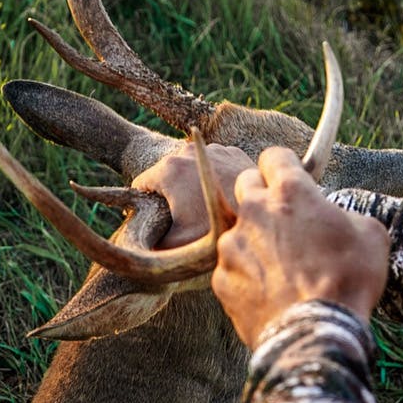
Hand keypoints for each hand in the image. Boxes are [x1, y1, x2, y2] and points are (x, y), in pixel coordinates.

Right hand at [133, 142, 253, 247]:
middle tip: (187, 220)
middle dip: (171, 196)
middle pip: (167, 176)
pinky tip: (227, 200)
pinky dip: (217, 180)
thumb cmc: (218, 234)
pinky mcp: (236, 153)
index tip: (158, 223)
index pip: (141, 185)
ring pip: (192, 170)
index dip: (144, 207)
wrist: (268, 222)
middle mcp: (189, 151)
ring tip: (208, 211)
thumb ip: (150, 243)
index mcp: (169, 169)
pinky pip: (216, 167)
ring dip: (195, 187)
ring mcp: (214, 149)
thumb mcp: (177, 245)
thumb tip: (135, 253)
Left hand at [212, 147, 389, 347]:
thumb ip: (346, 214)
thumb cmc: (349, 282)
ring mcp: (232, 246)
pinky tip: (270, 294)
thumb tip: (335, 217)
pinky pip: (232, 269)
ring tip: (282, 269)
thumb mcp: (371, 235)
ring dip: (256, 241)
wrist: (317, 334)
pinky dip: (247, 277)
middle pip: (246, 183)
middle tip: (284, 218)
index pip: (274, 156)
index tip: (292, 179)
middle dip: (263, 194)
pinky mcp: (221, 279)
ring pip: (238, 231)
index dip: (285, 167)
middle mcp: (254, 211)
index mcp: (291, 193)